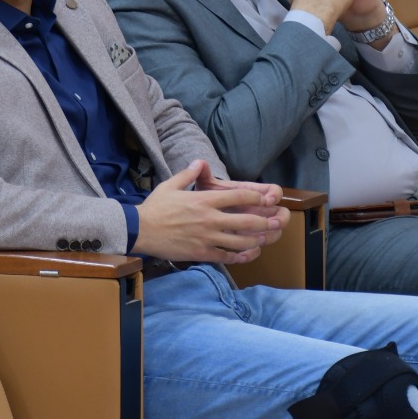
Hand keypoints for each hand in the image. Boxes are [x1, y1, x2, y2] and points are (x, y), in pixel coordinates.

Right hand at [135, 160, 289, 263]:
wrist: (140, 230)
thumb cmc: (155, 207)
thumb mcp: (170, 185)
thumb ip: (188, 174)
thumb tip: (199, 162)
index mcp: (204, 200)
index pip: (238, 196)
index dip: (256, 196)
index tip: (266, 198)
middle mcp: (209, 219)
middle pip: (246, 220)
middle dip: (265, 221)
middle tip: (276, 222)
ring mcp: (207, 237)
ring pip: (241, 241)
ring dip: (257, 240)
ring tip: (266, 238)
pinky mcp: (201, 252)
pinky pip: (227, 256)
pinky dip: (241, 256)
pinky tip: (249, 254)